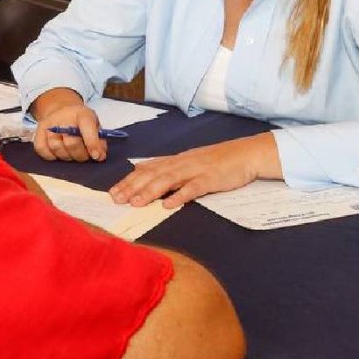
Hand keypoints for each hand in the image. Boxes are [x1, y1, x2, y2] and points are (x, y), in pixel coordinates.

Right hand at [31, 88, 107, 161]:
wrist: (62, 111)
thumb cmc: (81, 122)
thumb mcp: (95, 126)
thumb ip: (99, 141)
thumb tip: (99, 156)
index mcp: (82, 114)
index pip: (87, 128)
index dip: (92, 144)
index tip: (96, 156)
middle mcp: (64, 117)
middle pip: (71, 143)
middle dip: (80, 155)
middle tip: (85, 156)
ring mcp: (49, 124)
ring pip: (56, 148)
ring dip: (67, 157)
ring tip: (72, 154)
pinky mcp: (38, 132)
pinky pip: (42, 150)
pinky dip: (51, 156)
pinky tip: (58, 154)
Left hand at [109, 133, 278, 208]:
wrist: (246, 154)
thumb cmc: (218, 161)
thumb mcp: (190, 162)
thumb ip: (170, 169)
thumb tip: (146, 174)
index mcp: (176, 160)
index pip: (147, 169)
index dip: (129, 180)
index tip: (113, 192)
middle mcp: (182, 163)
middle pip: (153, 174)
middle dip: (132, 187)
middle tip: (116, 199)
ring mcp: (196, 170)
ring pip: (168, 180)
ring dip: (150, 191)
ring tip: (135, 203)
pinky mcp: (210, 179)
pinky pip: (193, 188)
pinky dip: (180, 196)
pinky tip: (168, 204)